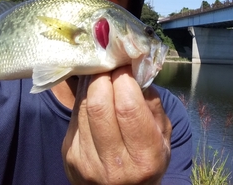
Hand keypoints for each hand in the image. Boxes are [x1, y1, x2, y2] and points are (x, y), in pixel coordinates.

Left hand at [62, 66, 171, 184]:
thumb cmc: (148, 156)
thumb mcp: (163, 134)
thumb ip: (152, 102)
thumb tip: (135, 67)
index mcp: (145, 158)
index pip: (128, 107)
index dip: (124, 79)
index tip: (126, 66)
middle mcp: (115, 165)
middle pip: (99, 105)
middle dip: (104, 76)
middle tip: (111, 66)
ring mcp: (86, 162)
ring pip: (83, 106)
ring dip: (92, 84)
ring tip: (103, 75)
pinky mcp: (69, 156)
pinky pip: (74, 115)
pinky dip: (84, 98)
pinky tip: (94, 95)